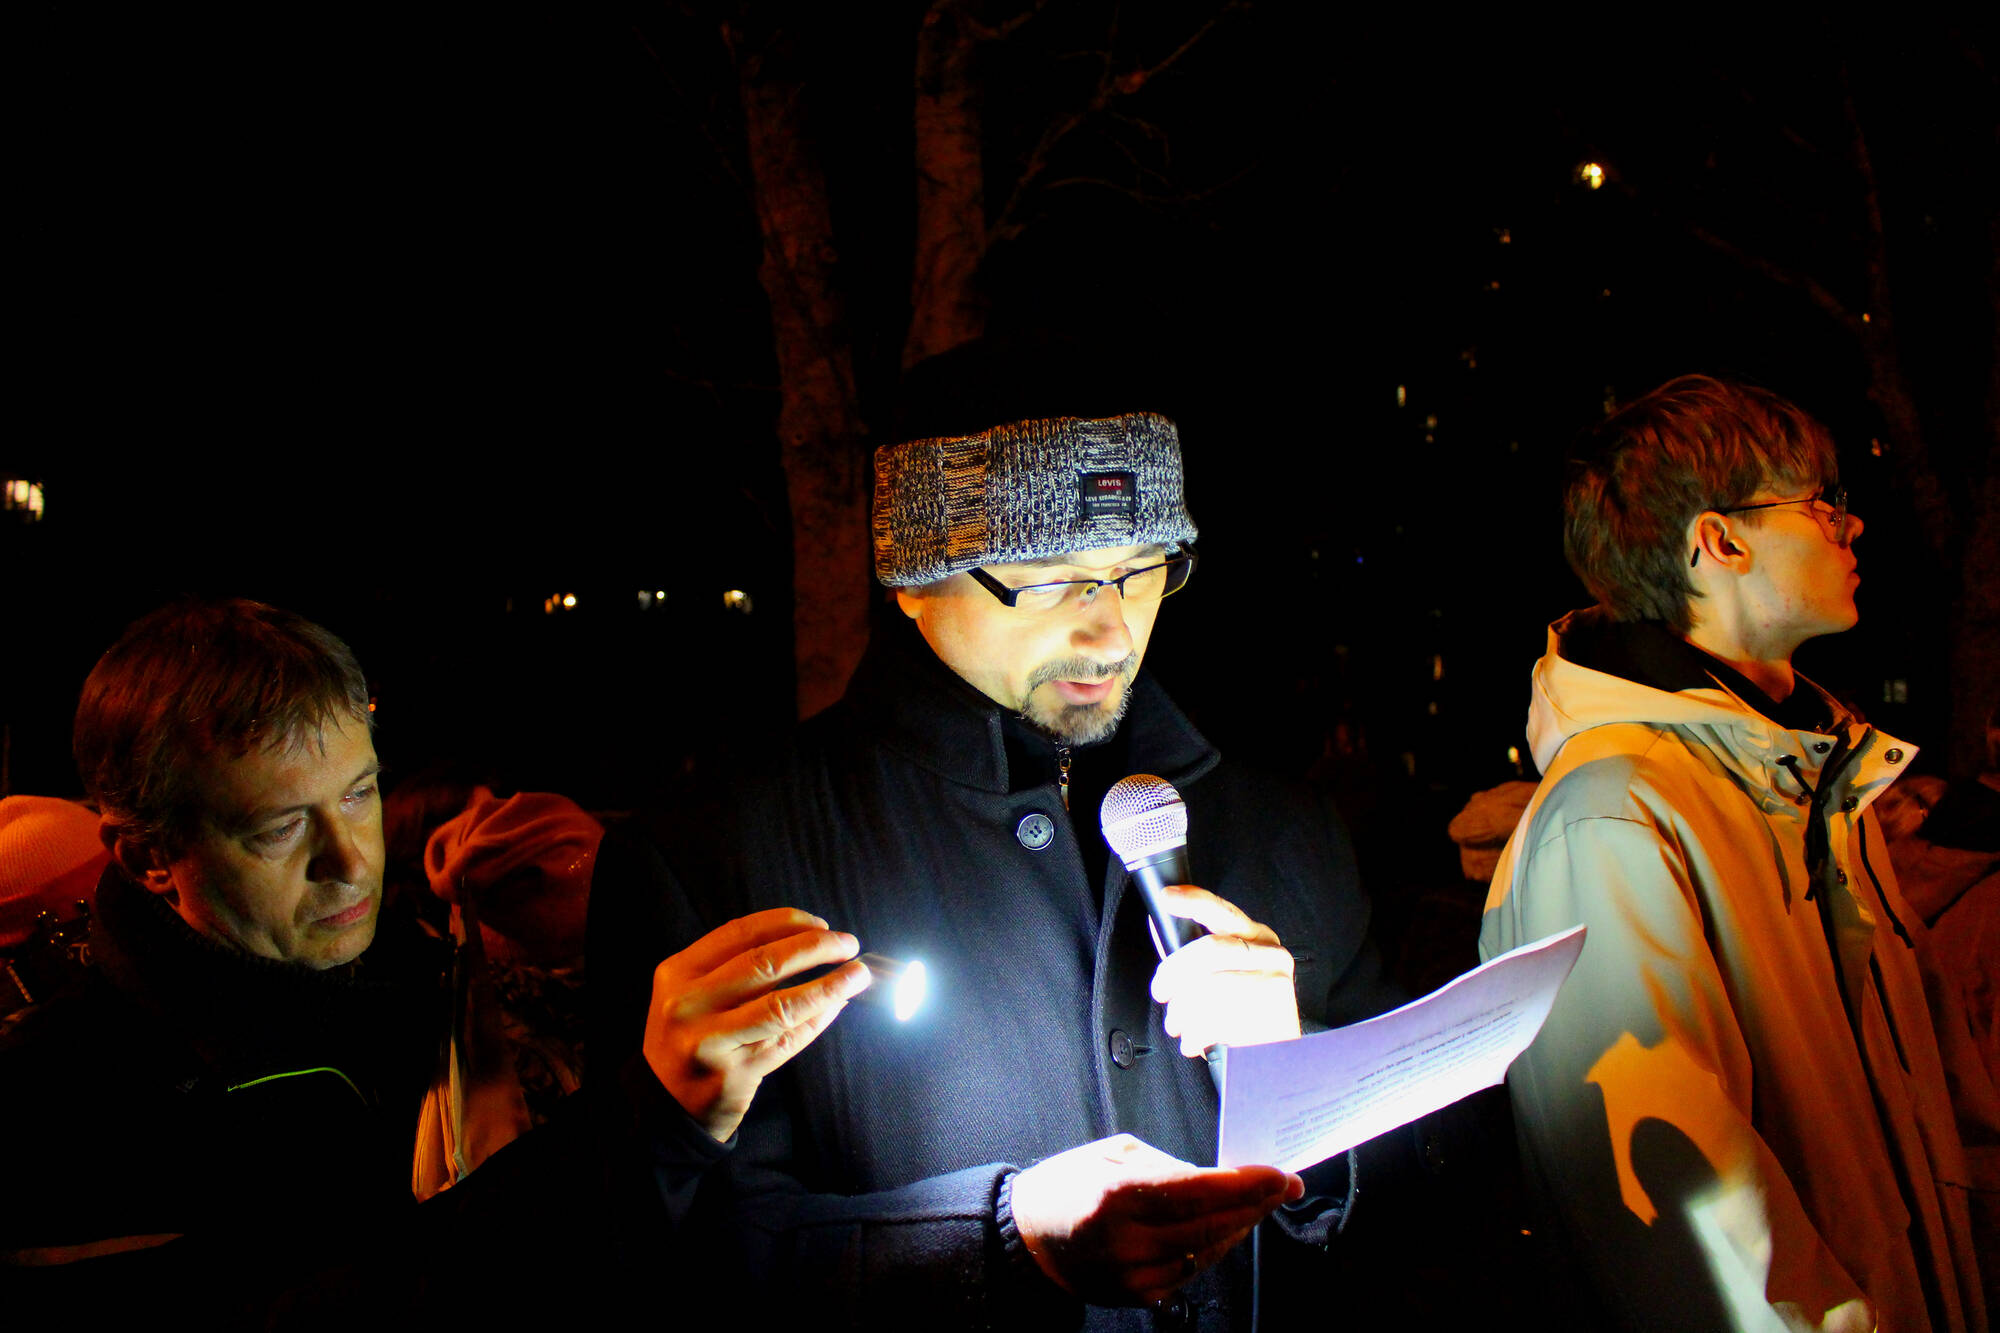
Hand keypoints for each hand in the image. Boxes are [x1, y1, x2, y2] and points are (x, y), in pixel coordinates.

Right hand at [643, 907, 870, 1140]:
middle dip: (815, 948)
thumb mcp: (693, 993)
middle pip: (764, 963)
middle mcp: (688, 1004)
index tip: (821, 924)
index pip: (741, 933)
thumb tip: (812, 940)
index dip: (788, 923)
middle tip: (849, 944)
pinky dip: (818, 1020)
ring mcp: (710, 1041)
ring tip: (859, 975)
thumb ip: (736, 966)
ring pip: (781, 1006)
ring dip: (828, 986)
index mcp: (679, 973)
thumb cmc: (690, 1037)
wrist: (665, 1106)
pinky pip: (787, 1040)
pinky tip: (838, 1006)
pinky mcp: (733, 1075)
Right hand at [1011, 1134, 1301, 1306]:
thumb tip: (1217, 1179)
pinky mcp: (1138, 1296)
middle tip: (1285, 1187)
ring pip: (1208, 1253)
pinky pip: (1192, 1272)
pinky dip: (1215, 1249)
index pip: (1199, 1191)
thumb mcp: (1112, 1154)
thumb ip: (1166, 1166)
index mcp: (1117, 1196)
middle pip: (1212, 1226)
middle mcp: (1127, 1241)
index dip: (1246, 1184)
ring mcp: (1133, 1275)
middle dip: (1256, 1204)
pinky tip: (1229, 1229)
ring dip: (1241, 1227)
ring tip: (1260, 1204)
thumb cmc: (1068, 1185)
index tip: (1278, 1174)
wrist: (1028, 1238)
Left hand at [1149, 886, 1300, 1056]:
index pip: (1224, 912)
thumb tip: (1160, 926)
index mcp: (1258, 939)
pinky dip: (1196, 1036)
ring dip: (1181, 1013)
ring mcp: (1276, 985)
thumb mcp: (1225, 974)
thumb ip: (1194, 952)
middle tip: (1161, 992)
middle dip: (1173, 972)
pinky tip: (1196, 1041)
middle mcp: (1272, 956)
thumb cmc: (1246, 1013)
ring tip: (1179, 1026)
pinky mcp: (1275, 1018)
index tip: (1167, 897)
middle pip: (1210, 949)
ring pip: (1209, 989)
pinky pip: (1218, 1022)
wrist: (1281, 1058)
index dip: (1193, 901)